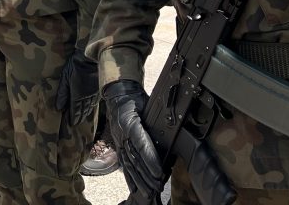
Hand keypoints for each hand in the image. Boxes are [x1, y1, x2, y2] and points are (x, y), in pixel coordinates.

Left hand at [55, 50, 99, 125]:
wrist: (90, 58)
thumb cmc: (75, 67)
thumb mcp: (65, 79)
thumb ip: (62, 94)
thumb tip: (59, 108)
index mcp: (77, 96)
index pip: (75, 111)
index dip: (72, 118)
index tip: (70, 124)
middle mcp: (87, 98)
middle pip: (83, 111)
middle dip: (79, 118)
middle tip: (75, 123)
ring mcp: (93, 94)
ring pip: (89, 107)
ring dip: (85, 113)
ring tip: (82, 118)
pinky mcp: (98, 89)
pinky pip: (94, 101)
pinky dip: (91, 107)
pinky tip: (90, 108)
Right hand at [104, 80, 165, 198]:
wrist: (119, 95)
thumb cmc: (135, 99)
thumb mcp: (147, 105)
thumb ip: (156, 120)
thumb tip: (170, 134)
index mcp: (129, 123)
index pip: (141, 144)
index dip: (150, 159)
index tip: (159, 172)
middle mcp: (122, 134)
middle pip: (134, 158)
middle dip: (146, 175)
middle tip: (157, 187)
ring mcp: (119, 140)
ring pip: (129, 164)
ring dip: (139, 180)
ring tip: (148, 193)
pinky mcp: (118, 145)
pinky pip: (123, 163)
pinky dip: (129, 177)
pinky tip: (134, 188)